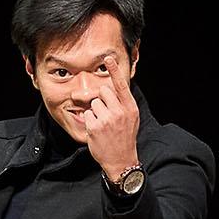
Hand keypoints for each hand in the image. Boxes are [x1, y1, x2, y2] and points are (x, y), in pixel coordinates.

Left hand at [82, 53, 140, 180]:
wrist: (121, 160)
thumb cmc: (125, 137)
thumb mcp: (131, 118)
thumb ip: (123, 103)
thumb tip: (111, 88)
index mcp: (130, 108)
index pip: (121, 85)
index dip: (114, 70)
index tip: (108, 58)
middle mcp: (119, 112)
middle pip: (103, 91)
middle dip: (101, 99)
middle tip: (106, 114)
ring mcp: (106, 119)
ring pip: (93, 103)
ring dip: (95, 111)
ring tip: (103, 125)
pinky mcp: (94, 126)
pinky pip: (87, 114)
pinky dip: (89, 121)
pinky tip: (97, 131)